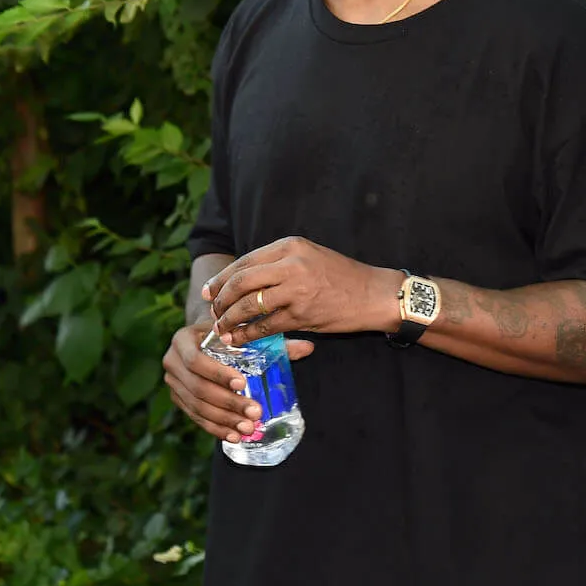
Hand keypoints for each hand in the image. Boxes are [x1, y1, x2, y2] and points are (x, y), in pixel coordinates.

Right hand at [162, 321, 314, 441]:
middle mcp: (172, 361)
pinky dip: (215, 428)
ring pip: (197, 406)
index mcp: (184, 339)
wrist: (203, 339)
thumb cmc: (228, 334)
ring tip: (248, 429)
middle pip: (198, 388)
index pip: (197, 360)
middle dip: (228, 403)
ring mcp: (172, 383)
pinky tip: (233, 436)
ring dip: (224, 420)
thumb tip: (309, 348)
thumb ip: (274, 341)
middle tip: (254, 413)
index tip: (244, 384)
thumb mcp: (244, 333)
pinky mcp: (177, 399)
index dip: (218, 374)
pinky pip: (195, 417)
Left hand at [202, 235, 401, 345]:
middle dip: (221, 299)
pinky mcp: (301, 314)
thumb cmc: (343, 277)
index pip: (245, 261)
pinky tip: (239, 339)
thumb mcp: (310, 257)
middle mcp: (291, 264)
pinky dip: (247, 334)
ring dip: (230, 319)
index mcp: (290, 246)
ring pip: (248, 305)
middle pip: (241, 281)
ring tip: (222, 328)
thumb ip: (280, 263)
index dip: (222, 278)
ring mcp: (296, 289)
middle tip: (213, 311)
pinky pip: (265, 326)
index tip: (210, 291)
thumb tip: (245, 279)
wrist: (374, 294)